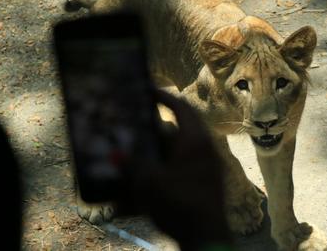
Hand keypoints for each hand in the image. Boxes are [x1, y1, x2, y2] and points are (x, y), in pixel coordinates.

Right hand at [122, 90, 230, 249]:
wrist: (206, 236)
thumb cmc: (179, 204)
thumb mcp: (149, 183)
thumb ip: (132, 165)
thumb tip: (116, 154)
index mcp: (195, 141)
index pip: (182, 108)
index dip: (165, 97)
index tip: (149, 91)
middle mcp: (206, 148)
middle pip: (182, 129)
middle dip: (159, 128)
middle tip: (141, 126)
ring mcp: (210, 165)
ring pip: (184, 147)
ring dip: (164, 148)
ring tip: (143, 152)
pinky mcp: (209, 180)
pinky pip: (188, 163)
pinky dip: (172, 163)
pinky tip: (156, 175)